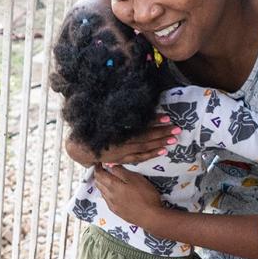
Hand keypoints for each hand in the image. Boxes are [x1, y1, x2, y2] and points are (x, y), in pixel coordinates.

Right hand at [65, 118, 180, 164]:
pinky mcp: (122, 159)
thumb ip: (115, 113)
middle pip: (145, 138)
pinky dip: (151, 154)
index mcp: (116, 132)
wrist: (80, 149)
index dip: (153, 122)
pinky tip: (162, 151)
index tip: (166, 117)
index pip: (138, 127)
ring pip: (144, 148)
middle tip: (177, 128)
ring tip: (174, 139)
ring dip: (160, 143)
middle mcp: (121, 144)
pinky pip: (139, 158)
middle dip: (162, 133)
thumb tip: (127, 99)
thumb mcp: (100, 119)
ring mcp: (122, 154)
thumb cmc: (89, 130)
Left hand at [93, 164, 164, 226]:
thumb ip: (121, 171)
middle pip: (98, 183)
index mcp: (113, 185)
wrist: (150, 217)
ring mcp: (112, 205)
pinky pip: (106, 200)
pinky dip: (106, 193)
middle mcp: (109, 195)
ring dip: (101, 184)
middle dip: (98, 175)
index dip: (98, 167)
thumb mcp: (135, 178)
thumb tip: (110, 165)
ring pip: (102, 192)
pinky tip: (111, 192)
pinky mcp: (116, 211)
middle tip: (101, 169)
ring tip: (106, 179)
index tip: (99, 163)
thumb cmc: (145, 195)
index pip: (99, 174)